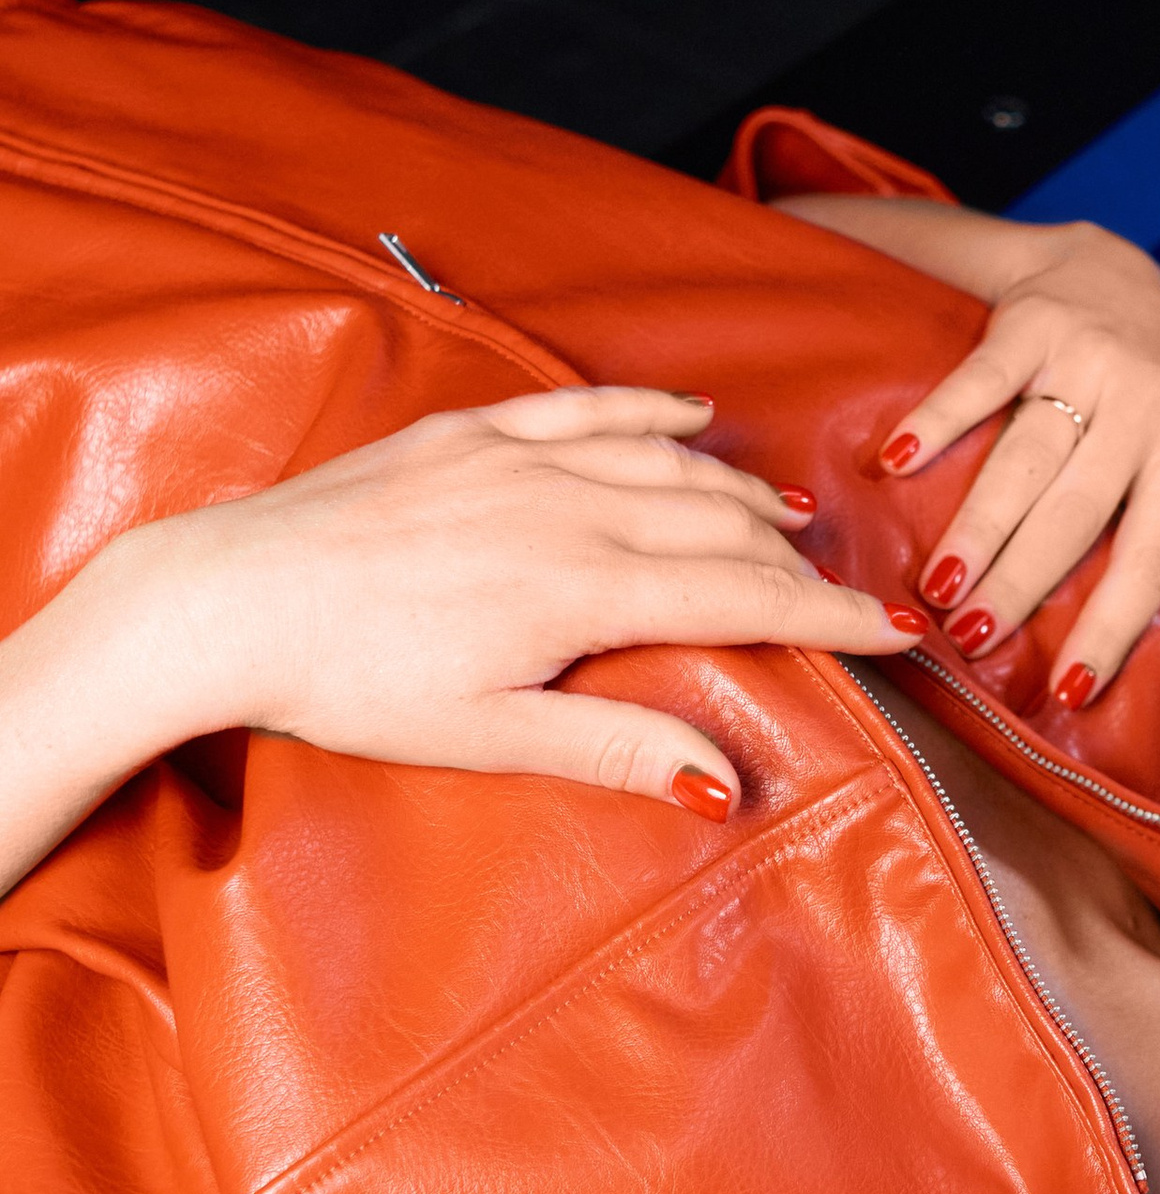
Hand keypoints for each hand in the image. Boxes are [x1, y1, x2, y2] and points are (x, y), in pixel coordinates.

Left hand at [129, 386, 919, 811]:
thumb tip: (724, 784)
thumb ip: (612, 751)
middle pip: (717, 527)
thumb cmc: (348, 685)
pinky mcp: (463, 435)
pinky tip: (690, 419)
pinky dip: (647, 412)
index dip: (832, 615)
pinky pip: (583, 409)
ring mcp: (513, 461)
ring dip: (737, 491)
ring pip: (662, 463)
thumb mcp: (486, 738)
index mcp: (579, 590)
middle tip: (858, 592)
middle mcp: (561, 509)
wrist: (227, 600)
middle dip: (799, 562)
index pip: (741, 596)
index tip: (899, 631)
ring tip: (791, 521)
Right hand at [875, 221, 1159, 699]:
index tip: (1070, 687)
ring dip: (978, 525)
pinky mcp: (1033, 323)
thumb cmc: (1151, 404)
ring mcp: (1089, 359)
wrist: (1121, 275)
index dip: (1113, 626)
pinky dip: (936, 421)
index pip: (1150, 558)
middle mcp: (1145, 406)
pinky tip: (897, 463)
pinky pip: (979, 382)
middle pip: (1075, 512)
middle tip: (976, 638)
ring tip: (939, 587)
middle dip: (1023, 581)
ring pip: (1026, 458)